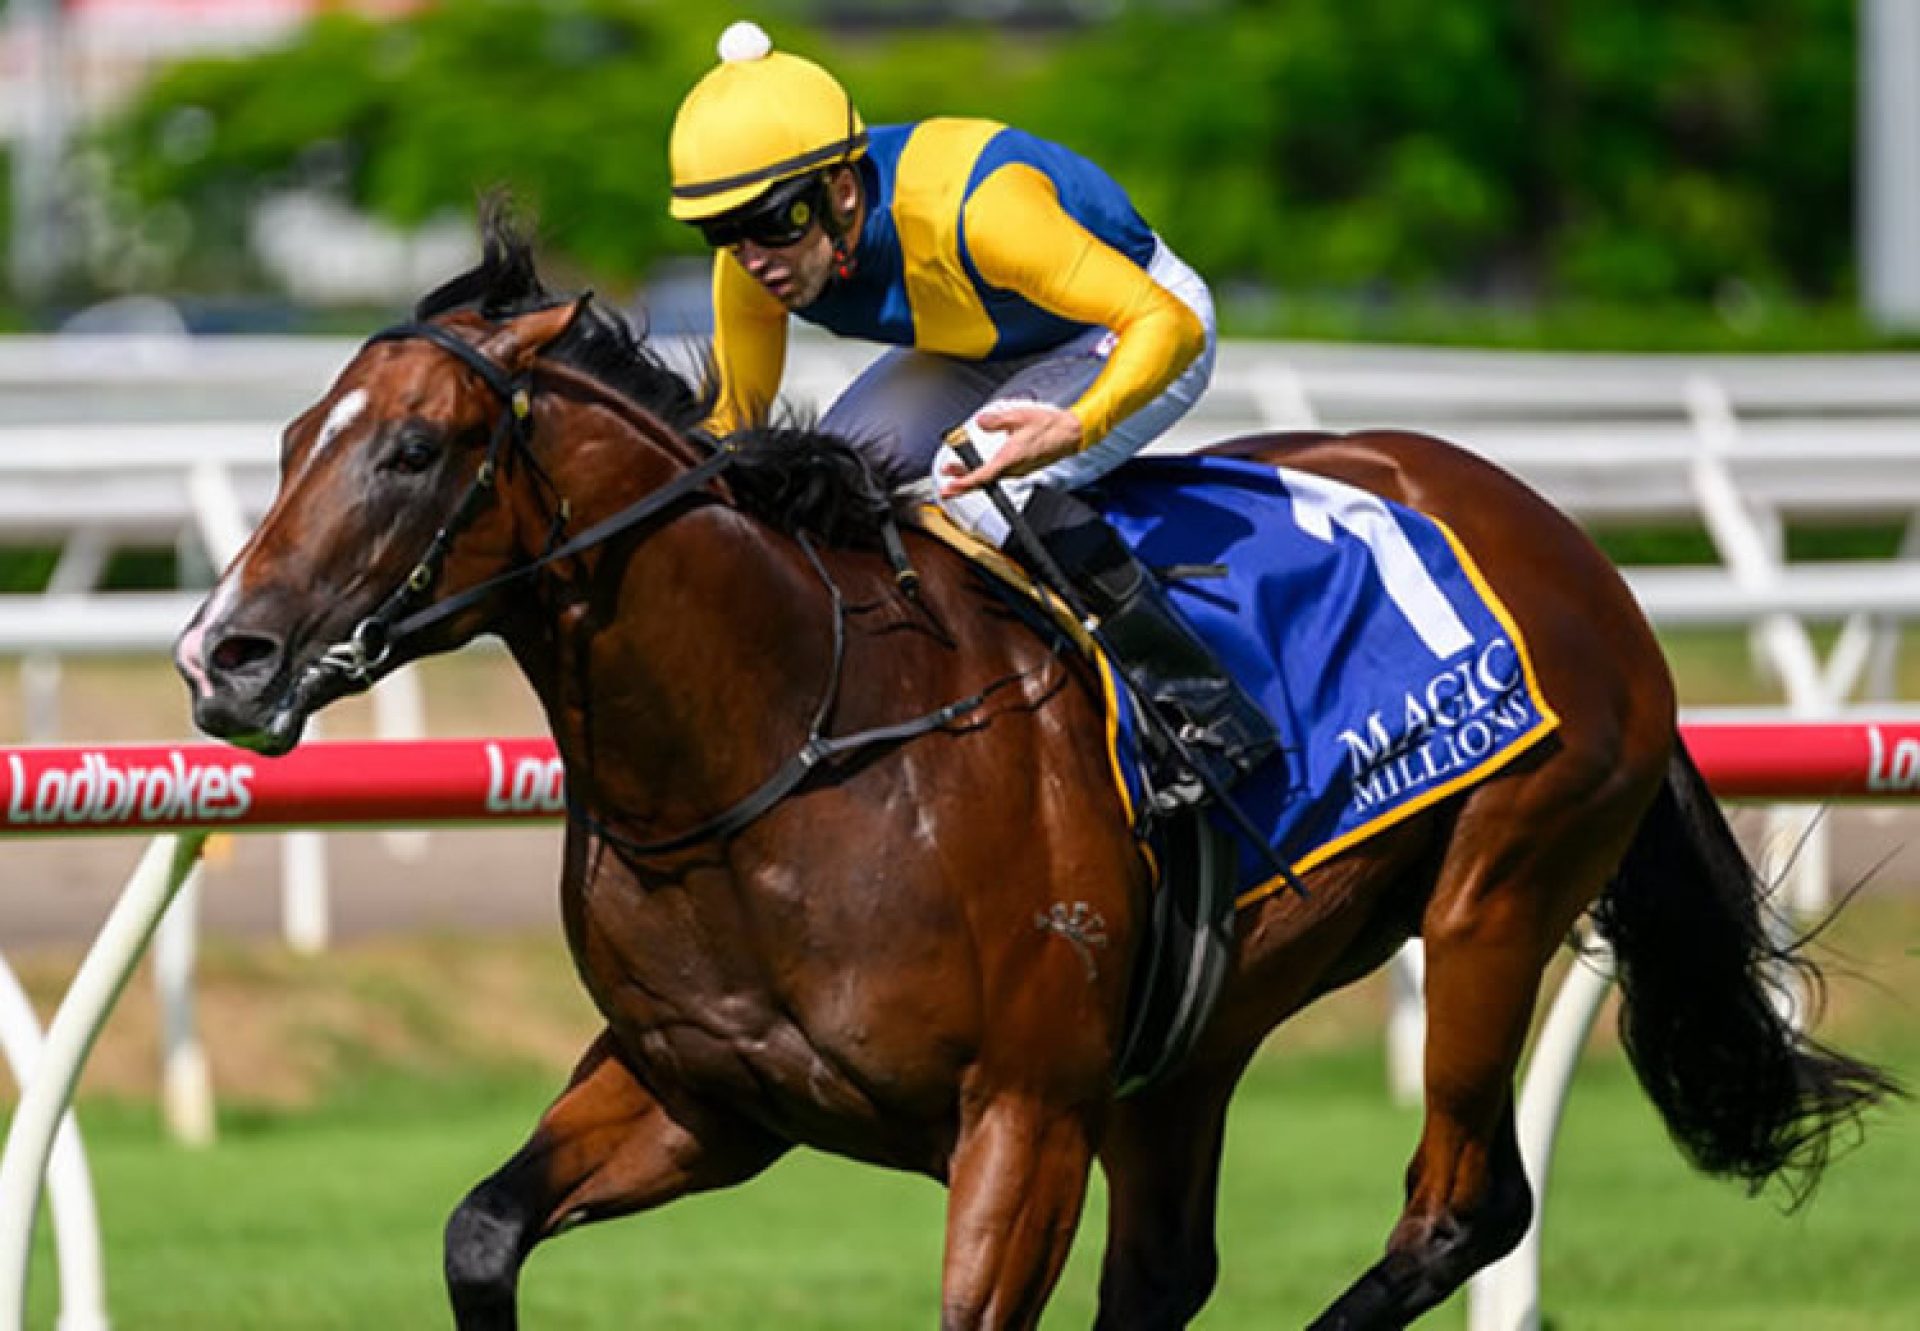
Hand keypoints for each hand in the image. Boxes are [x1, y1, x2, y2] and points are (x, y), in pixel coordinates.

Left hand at [939, 403, 1084, 497]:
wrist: (1071, 434)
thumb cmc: (1050, 426)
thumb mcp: (1019, 416)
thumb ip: (997, 419)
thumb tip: (981, 421)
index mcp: (1010, 458)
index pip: (982, 476)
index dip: (964, 484)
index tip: (950, 488)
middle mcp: (1014, 468)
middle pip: (984, 481)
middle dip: (963, 483)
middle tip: (947, 487)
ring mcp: (1019, 470)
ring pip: (991, 477)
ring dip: (973, 476)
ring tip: (956, 471)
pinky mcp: (1023, 468)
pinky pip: (1000, 473)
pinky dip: (986, 471)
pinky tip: (980, 465)